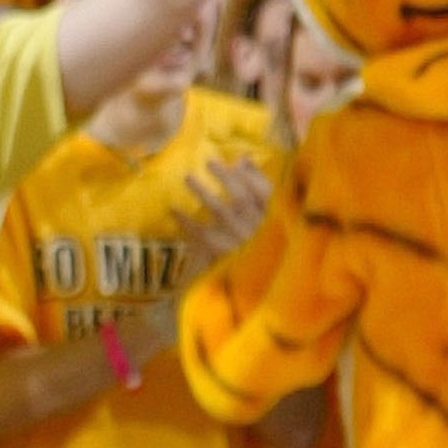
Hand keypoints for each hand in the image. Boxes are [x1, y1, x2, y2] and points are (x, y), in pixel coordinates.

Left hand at [175, 155, 274, 278]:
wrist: (259, 289)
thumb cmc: (263, 248)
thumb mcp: (268, 218)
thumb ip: (259, 187)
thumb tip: (243, 159)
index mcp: (275, 220)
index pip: (266, 191)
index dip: (250, 175)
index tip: (234, 162)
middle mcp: (258, 229)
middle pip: (241, 197)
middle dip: (224, 177)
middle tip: (208, 162)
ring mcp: (240, 242)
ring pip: (221, 211)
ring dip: (203, 192)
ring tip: (188, 178)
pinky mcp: (222, 256)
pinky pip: (201, 235)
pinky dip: (186, 221)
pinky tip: (173, 209)